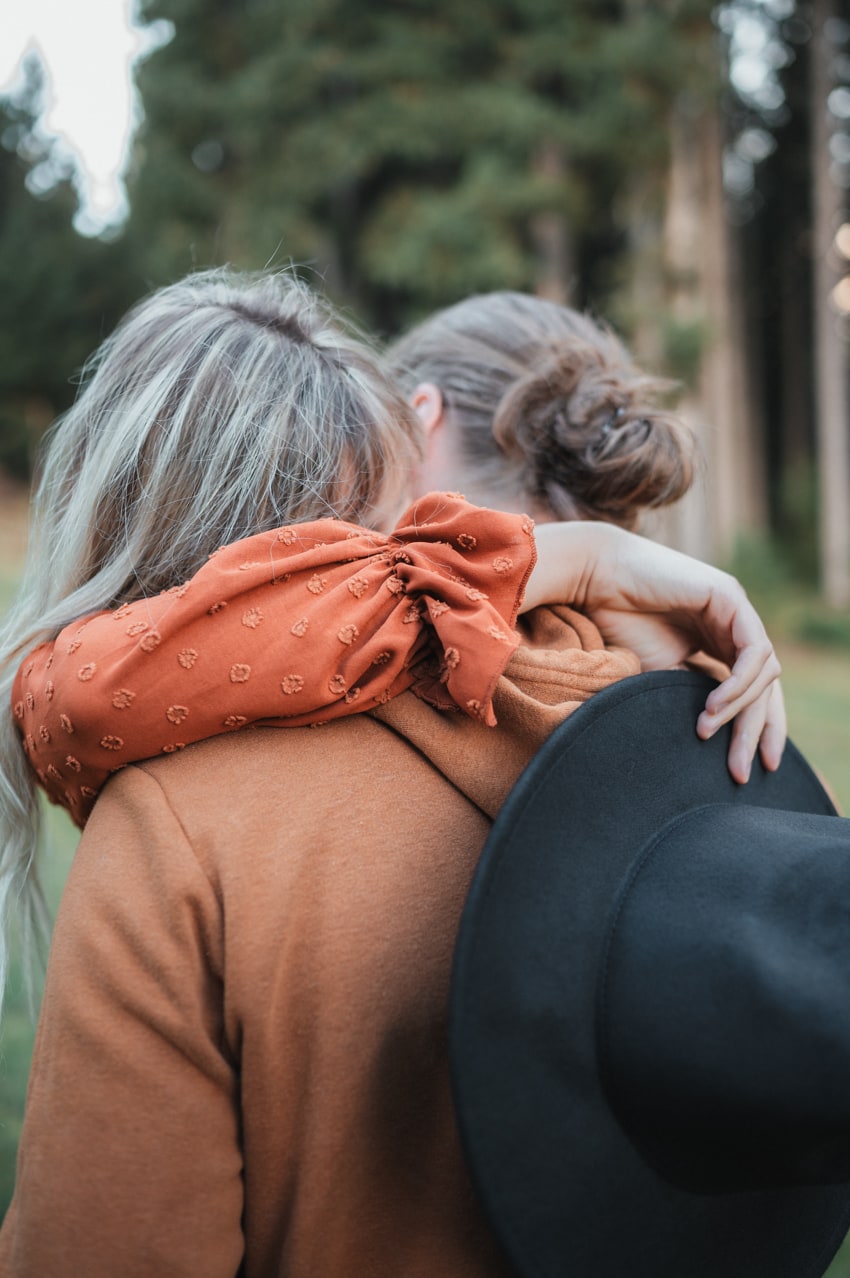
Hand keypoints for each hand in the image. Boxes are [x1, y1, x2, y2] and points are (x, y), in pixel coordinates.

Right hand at [525, 522, 784, 782]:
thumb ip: (687, 697)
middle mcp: (734, 624)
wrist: (593, 582)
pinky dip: (739, 686)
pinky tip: (712, 706)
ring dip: (740, 711)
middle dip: (756, 732)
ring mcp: (735, 609)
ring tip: (705, 732)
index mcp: (718, 640)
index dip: (754, 730)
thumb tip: (707, 742)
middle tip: (738, 771)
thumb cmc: (614, 622)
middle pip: (766, 686)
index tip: (744, 770)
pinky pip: (754, 652)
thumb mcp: (658, 674)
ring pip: (765, 673)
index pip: (754, 690)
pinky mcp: (729, 597)